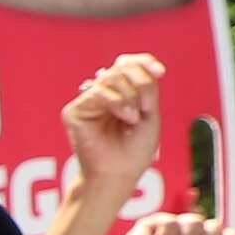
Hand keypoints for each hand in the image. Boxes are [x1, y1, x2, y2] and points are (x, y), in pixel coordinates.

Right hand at [63, 53, 169, 207]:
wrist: (119, 173)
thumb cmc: (135, 150)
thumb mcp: (150, 114)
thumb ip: (146, 87)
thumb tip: (139, 66)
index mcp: (120, 94)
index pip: (127, 65)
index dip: (143, 62)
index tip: (161, 71)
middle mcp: (102, 95)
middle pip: (121, 68)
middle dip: (140, 84)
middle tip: (146, 106)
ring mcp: (87, 103)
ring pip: (111, 78)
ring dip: (130, 96)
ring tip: (133, 117)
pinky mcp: (74, 111)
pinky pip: (99, 92)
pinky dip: (117, 102)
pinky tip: (125, 116)